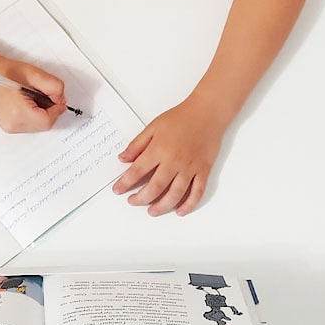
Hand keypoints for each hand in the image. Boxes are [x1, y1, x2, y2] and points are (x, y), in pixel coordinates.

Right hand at [0, 61, 67, 133]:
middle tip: (43, 93)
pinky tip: (26, 102)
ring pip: (37, 126)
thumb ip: (53, 86)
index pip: (48, 120)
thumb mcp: (34, 74)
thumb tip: (61, 99)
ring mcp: (9, 127)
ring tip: (32, 97)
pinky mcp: (8, 126)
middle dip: (49, 110)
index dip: (56, 108)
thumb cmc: (5, 72)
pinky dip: (33, 115)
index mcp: (18, 113)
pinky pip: (29, 125)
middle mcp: (12, 124)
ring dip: (41, 113)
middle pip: (43, 125)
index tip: (56, 97)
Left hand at [113, 96, 226, 215]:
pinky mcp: (203, 170)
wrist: (207, 113)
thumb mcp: (153, 127)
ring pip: (175, 195)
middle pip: (155, 187)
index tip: (118, 190)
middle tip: (132, 202)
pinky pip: (197, 192)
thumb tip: (123, 159)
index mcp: (158, 149)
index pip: (137, 171)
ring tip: (152, 211)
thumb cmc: (180, 118)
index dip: (125, 183)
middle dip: (141, 198)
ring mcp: (190, 168)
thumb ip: (137, 145)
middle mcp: (174, 161)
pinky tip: (180, 211)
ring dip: (162, 206)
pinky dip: (189, 204)